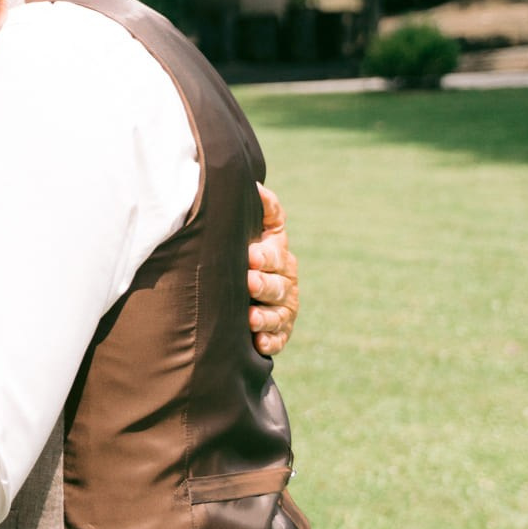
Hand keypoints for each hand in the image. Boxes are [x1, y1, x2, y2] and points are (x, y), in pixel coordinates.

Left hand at [247, 184, 298, 356]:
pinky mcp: (279, 330)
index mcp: (277, 253)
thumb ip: (264, 209)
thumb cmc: (247, 248)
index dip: (265, 255)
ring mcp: (283, 307)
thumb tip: (255, 184)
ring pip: (278, 313)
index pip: (275, 253)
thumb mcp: (258, 227)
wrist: (242, 282)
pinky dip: (270, 342)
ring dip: (265, 316)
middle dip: (264, 284)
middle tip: (249, 282)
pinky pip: (278, 339)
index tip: (250, 255)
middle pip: (278, 284)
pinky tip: (259, 344)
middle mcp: (285, 280)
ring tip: (250, 317)